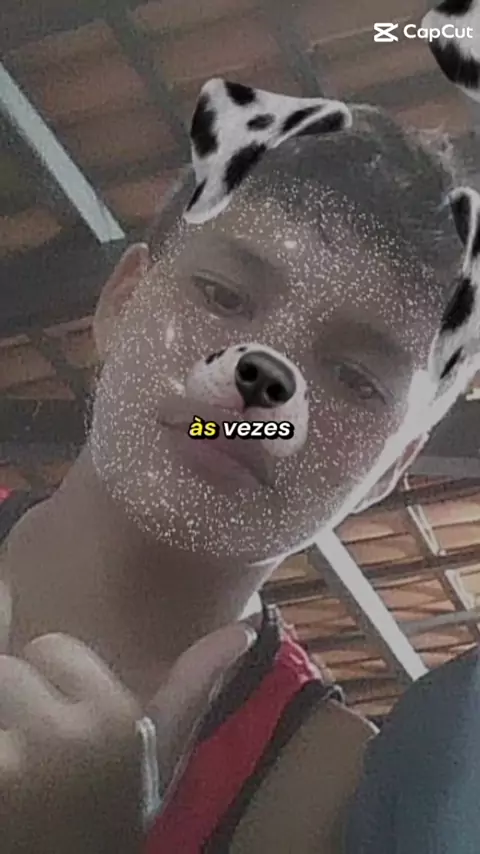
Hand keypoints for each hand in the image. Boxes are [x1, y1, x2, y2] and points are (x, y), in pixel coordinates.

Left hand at [0, 624, 255, 853]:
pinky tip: (11, 791)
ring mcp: (18, 763)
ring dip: (0, 732)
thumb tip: (245, 630)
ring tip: (20, 769)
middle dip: (14, 701)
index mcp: (115, 718)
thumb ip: (196, 685)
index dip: (50, 681)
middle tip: (34, 752)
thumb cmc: (130, 822)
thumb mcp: (169, 756)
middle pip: (7, 670)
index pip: (53, 649)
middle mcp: (66, 733)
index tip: (63, 722)